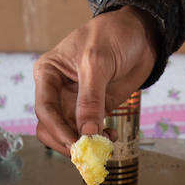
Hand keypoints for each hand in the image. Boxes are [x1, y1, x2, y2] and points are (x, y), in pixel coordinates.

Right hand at [33, 7, 158, 154]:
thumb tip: (86, 132)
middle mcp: (57, 90)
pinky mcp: (94, 109)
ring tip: (104, 144)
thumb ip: (91, 98)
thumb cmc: (113, 35)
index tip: (75, 144)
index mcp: (48, 73)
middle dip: (67, 141)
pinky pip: (89, 133)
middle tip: (89, 150)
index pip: (45, 108)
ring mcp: (75, 102)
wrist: (140, 34)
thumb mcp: (98, 62)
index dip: (57, 129)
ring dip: (85, 144)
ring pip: (69, 133)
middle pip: (51, 126)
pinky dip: (98, 140)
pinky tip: (111, 136)